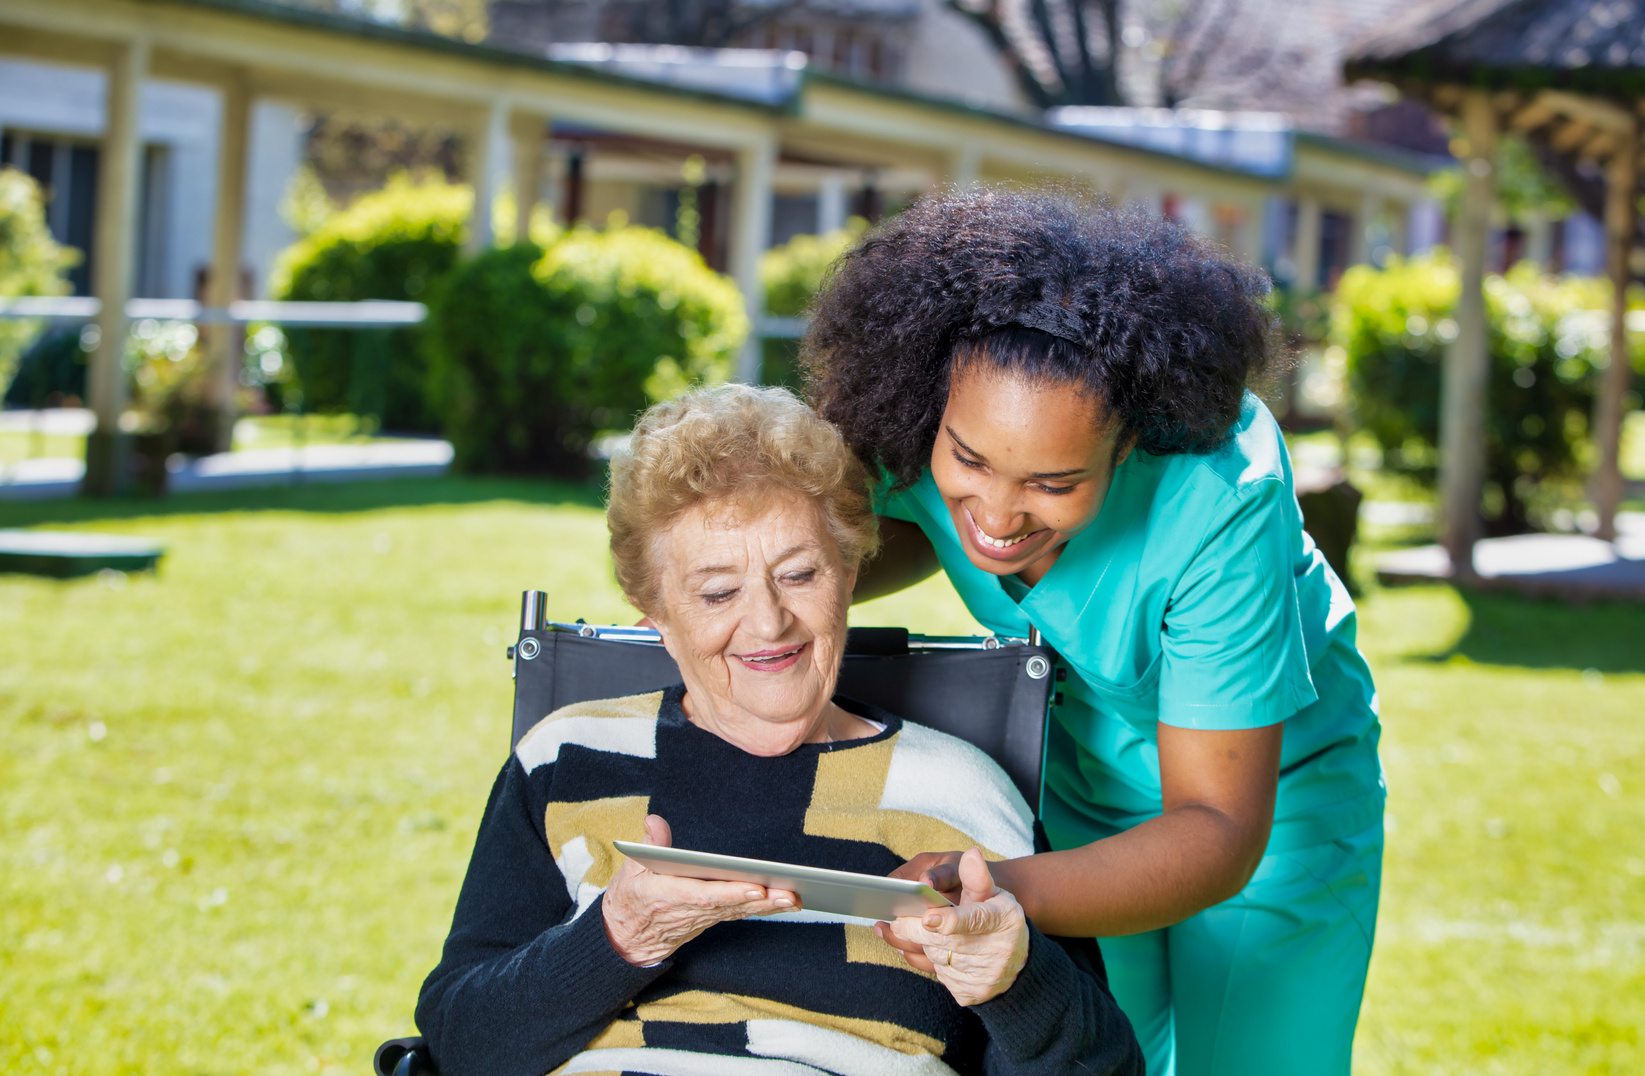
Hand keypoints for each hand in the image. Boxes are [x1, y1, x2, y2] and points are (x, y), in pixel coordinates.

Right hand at [602, 815, 799, 965]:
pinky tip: (787, 901)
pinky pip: (739, 913)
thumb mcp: (629, 869)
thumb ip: (647, 845)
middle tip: (789, 894)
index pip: (702, 895)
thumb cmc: (630, 897)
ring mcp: (702, 918)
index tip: (754, 888)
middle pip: (729, 906)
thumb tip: (655, 821)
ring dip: (768, 907)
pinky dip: (763, 909)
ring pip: (739, 911)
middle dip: (760, 900)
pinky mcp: (711, 918)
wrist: (627, 938)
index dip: (729, 894)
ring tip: (796, 896)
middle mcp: (689, 910)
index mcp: (666, 895)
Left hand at [877, 848, 1028, 1005]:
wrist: (1019, 964)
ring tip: (906, 931)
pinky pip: (940, 977)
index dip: (949, 920)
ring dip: (920, 944)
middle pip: (945, 942)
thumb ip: (976, 876)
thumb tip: (971, 854)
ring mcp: (983, 977)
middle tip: (894, 921)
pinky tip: (931, 950)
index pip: (974, 919)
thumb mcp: (995, 894)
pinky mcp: (970, 994)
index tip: (927, 917)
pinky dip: (932, 962)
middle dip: (915, 930)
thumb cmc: (999, 919)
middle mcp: (995, 952)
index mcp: (1002, 920)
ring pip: (937, 959)